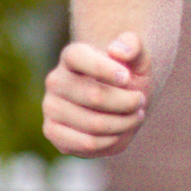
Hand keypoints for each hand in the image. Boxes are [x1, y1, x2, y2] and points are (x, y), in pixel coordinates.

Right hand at [43, 31, 151, 156]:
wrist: (116, 103)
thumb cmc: (126, 79)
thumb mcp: (138, 60)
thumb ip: (134, 47)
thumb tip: (117, 51)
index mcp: (72, 56)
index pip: (78, 57)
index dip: (105, 69)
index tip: (127, 77)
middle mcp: (56, 80)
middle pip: (95, 96)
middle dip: (127, 102)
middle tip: (140, 101)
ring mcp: (51, 106)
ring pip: (94, 123)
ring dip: (123, 123)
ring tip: (135, 116)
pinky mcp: (52, 131)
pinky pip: (85, 143)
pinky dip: (110, 141)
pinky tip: (118, 133)